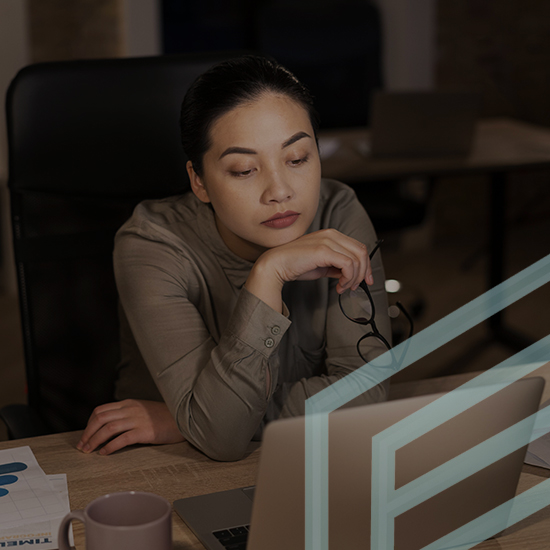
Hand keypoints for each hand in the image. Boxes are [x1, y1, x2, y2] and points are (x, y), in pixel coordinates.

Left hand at [76, 399, 184, 454]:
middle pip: (100, 418)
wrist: (184, 417)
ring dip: (94, 440)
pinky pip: (122, 439)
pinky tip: (105, 453)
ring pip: (108, 428)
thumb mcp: (143, 410)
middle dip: (87, 433)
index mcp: (129, 403)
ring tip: (89, 451)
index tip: (85, 435)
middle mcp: (131, 409)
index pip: (101, 410)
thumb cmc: (165, 417)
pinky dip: (110, 446)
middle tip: (82, 446)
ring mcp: (137, 419)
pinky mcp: (144, 431)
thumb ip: (128, 414)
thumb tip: (110, 427)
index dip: (89, 424)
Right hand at [245, 229, 372, 311]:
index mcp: (331, 235)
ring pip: (357, 259)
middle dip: (363, 272)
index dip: (365, 265)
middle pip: (361, 252)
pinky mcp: (323, 250)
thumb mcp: (322, 266)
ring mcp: (327, 241)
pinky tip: (339, 286)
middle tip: (356, 286)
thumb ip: (336, 267)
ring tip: (343, 288)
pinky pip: (348, 265)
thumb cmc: (295, 265)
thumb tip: (350, 275)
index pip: (358, 247)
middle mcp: (331, 234)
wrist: (276, 265)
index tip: (365, 280)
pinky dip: (348, 278)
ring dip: (354, 278)